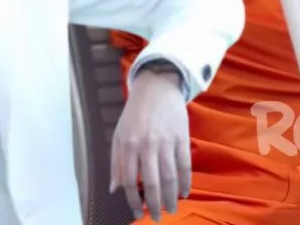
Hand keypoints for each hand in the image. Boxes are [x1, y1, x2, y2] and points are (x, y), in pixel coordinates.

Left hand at [110, 65, 190, 221]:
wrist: (156, 88)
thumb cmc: (134, 114)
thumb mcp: (118, 135)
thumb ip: (116, 163)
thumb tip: (114, 189)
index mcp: (128, 144)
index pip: (130, 180)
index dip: (132, 200)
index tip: (136, 212)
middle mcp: (146, 144)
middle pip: (152, 183)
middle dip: (154, 205)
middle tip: (156, 217)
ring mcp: (166, 141)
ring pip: (170, 177)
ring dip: (171, 198)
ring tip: (171, 209)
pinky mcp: (182, 137)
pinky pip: (184, 165)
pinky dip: (185, 182)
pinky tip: (183, 192)